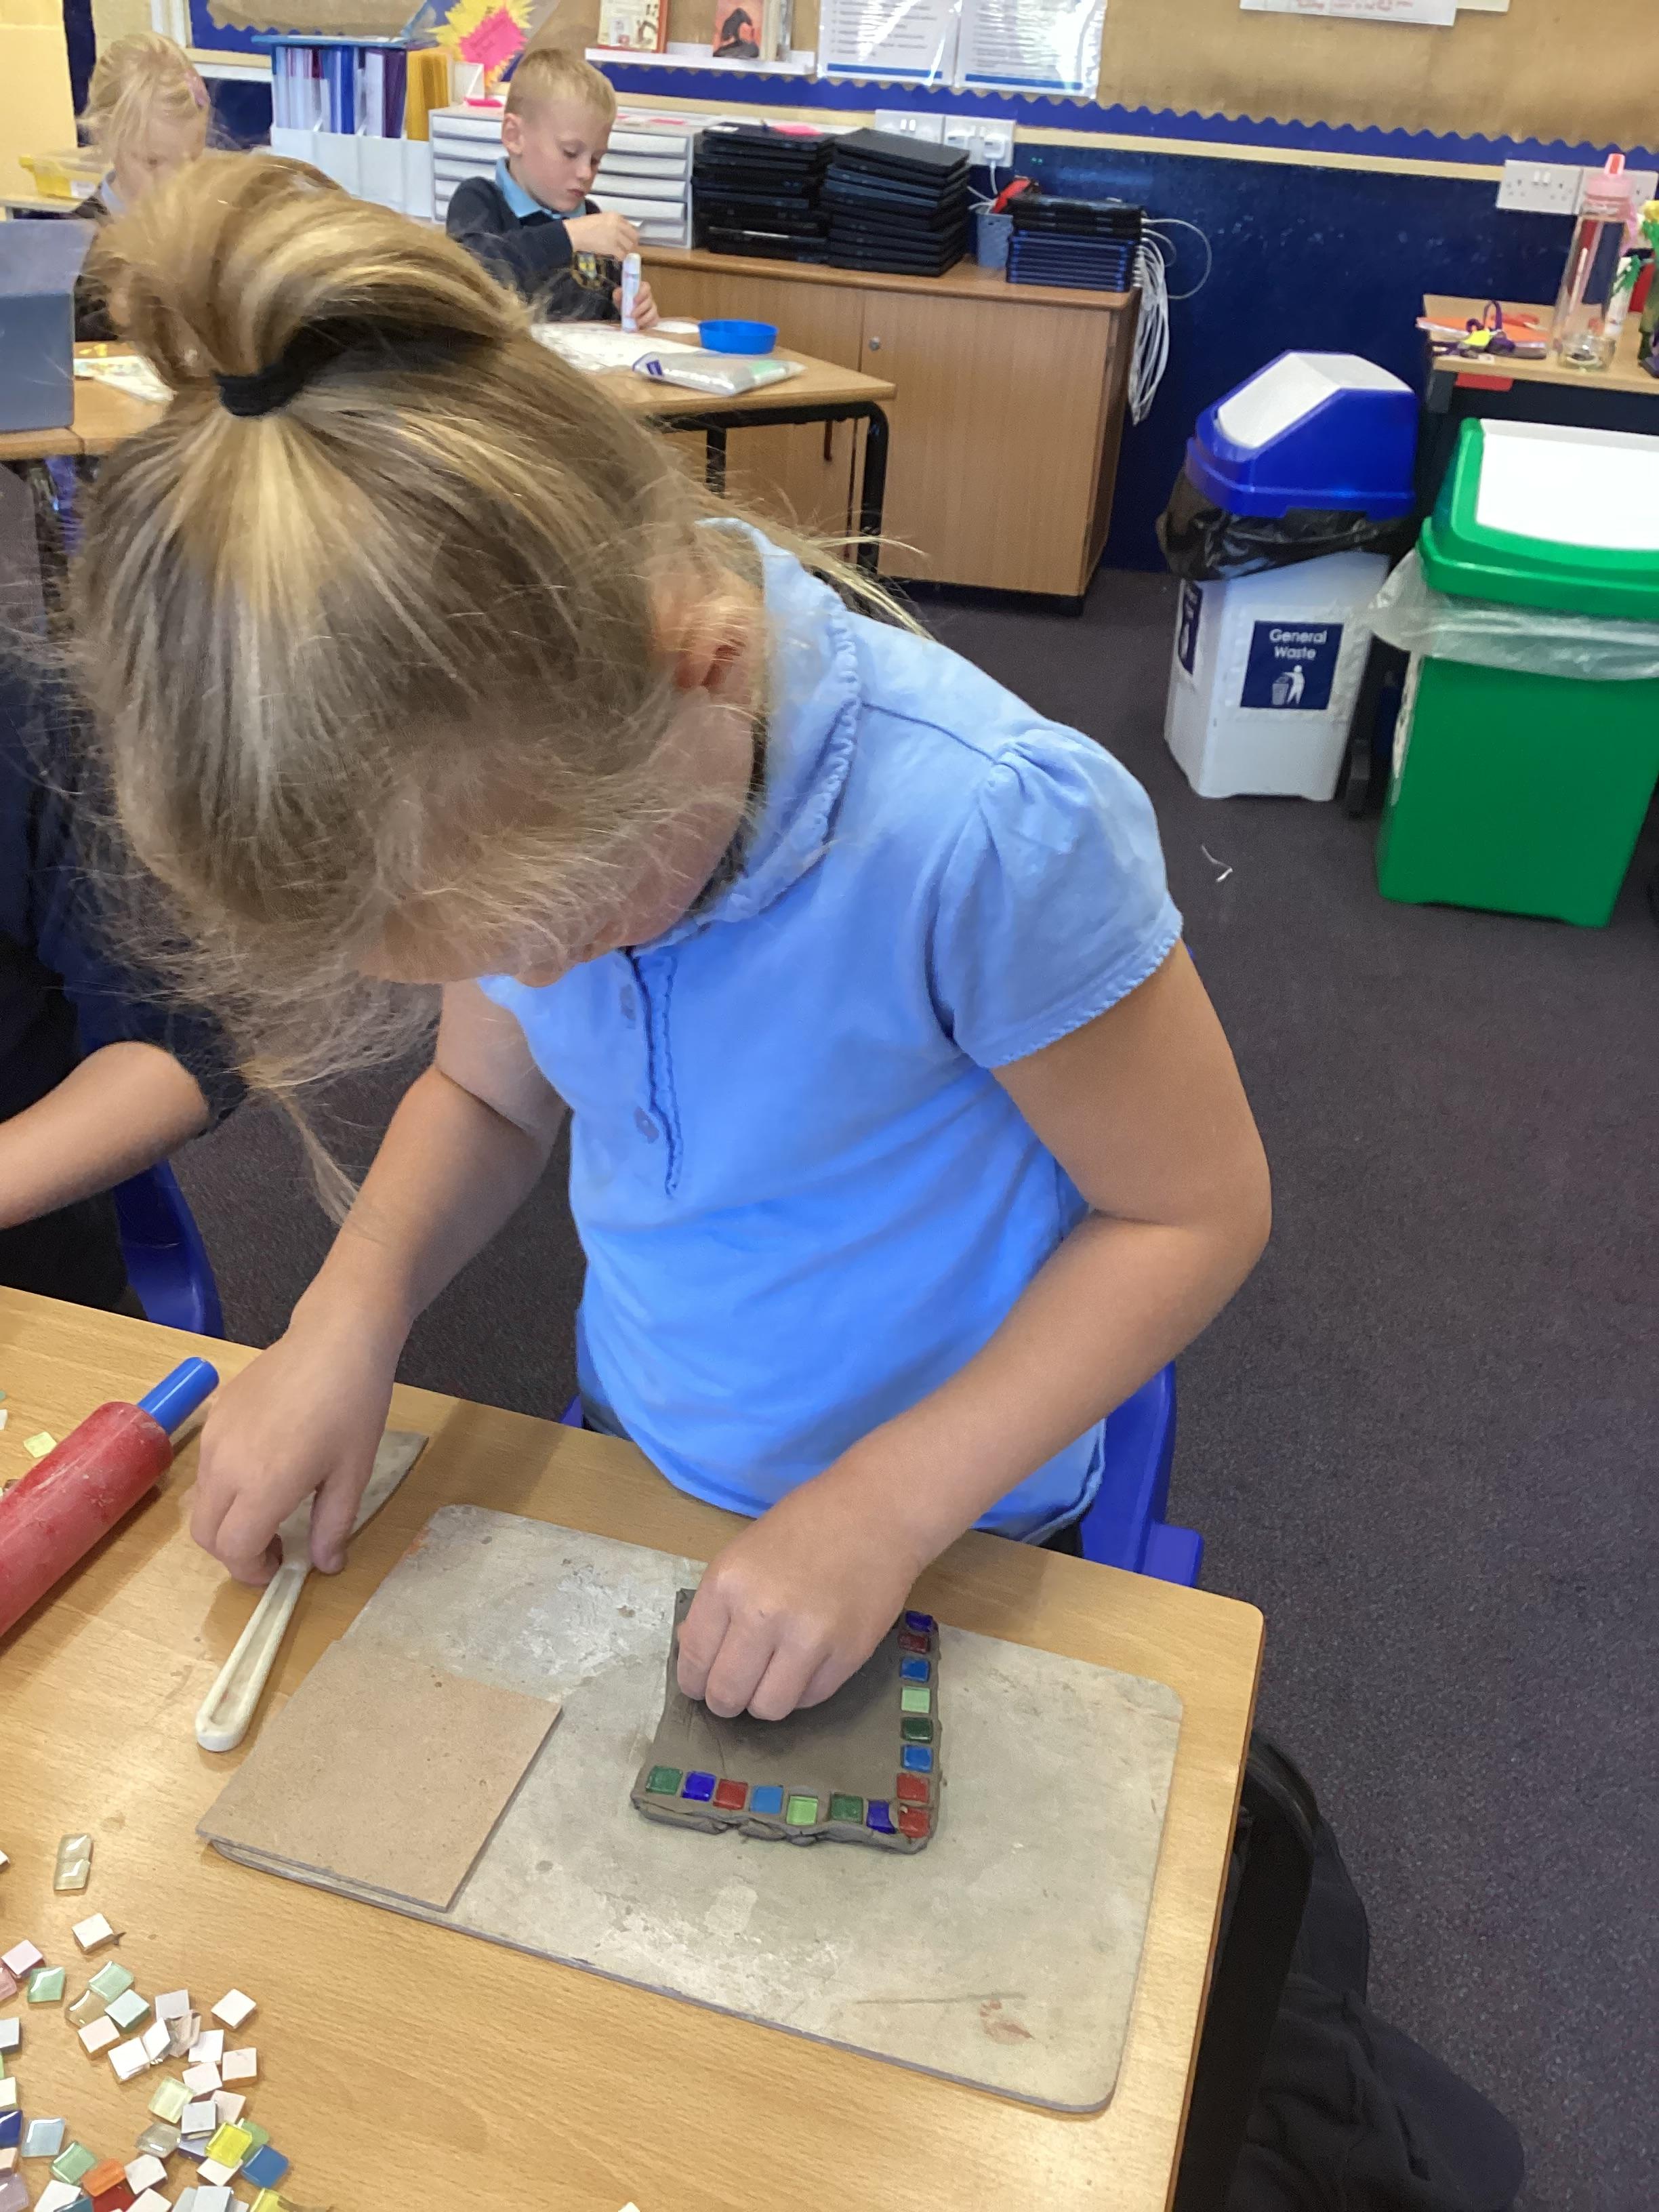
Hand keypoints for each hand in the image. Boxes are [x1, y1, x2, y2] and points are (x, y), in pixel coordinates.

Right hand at [190, 1305, 401, 1584]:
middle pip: (206, 1533)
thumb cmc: (354, 1405)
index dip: (252, 1571)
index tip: (278, 1567)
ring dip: (227, 1519)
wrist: (336, 1337)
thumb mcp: (353, 1472)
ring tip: (269, 1508)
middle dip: (234, 1552)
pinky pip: (206, 1467)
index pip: (233, 1550)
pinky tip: (263, 1467)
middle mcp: (226, 1465)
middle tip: (272, 1547)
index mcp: (263, 1484)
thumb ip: (332, 1526)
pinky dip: (225, 1486)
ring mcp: (214, 1438)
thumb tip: (325, 1567)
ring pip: (202, 1501)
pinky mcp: (214, 1415)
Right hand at [563, 209, 639, 258]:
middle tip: (628, 250)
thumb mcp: (601, 219)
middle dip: (632, 244)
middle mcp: (618, 225)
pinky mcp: (612, 247)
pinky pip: (622, 255)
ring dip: (626, 252)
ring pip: (629, 247)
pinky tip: (616, 258)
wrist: (576, 233)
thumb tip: (620, 233)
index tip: (628, 241)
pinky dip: (620, 258)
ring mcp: (616, 236)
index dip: (630, 235)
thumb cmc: (584, 226)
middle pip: (633, 237)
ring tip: (621, 254)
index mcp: (615, 216)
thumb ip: (612, 224)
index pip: (630, 227)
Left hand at [612, 276, 658, 329]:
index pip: (646, 288)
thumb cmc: (623, 301)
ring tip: (636, 323)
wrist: (625, 312)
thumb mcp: (618, 296)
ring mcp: (652, 308)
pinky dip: (648, 325)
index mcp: (642, 289)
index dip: (641, 294)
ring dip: (644, 319)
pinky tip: (640, 326)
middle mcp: (649, 297)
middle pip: (649, 302)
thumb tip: (620, 293)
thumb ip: (618, 293)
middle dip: (640, 309)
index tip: (634, 300)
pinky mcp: (653, 318)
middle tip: (631, 315)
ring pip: (653, 313)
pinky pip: (654, 321)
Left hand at [676, 1477, 927, 1720]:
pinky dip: (802, 1690)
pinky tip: (806, 1663)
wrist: (878, 1511)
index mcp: (728, 1582)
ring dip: (764, 1701)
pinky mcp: (848, 1655)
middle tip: (735, 1691)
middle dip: (725, 1700)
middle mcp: (762, 1615)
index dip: (693, 1681)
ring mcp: (808, 1639)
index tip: (700, 1686)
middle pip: (726, 1694)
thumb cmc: (806, 1523)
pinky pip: (811, 1700)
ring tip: (772, 1680)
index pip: (694, 1658)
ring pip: (768, 1709)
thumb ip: (717, 1605)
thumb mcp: (744, 1552)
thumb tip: (695, 1655)